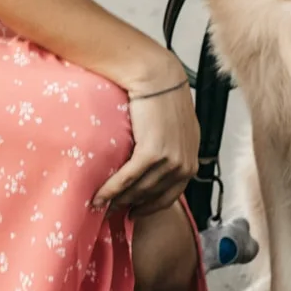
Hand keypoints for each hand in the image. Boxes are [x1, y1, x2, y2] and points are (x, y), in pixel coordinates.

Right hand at [92, 46, 199, 215]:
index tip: (134, 212)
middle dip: (131, 206)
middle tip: (111, 211)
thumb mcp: (176, 127)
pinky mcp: (152, 154)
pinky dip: (111, 190)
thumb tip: (156, 164)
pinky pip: (128, 179)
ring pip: (139, 190)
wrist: (158, 77)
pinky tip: (98, 196)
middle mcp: (184, 164)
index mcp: (191, 159)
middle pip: (153, 196)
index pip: (171, 195)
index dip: (150, 207)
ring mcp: (170, 161)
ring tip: (101, 204)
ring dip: (118, 200)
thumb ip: (172, 147)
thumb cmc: (163, 97)